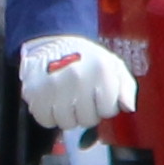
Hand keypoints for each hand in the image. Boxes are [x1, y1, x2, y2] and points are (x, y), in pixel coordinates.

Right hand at [16, 31, 139, 134]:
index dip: (104, 106)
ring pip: (66, 122)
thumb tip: (128, 108)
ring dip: (67, 115)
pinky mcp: (34, 90)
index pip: (108, 111)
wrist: (54, 42)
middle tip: (80, 96)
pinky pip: (45, 120)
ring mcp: (54, 84)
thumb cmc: (87, 59)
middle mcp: (78, 77)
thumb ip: (126, 88)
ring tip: (66, 98)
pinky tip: (52, 100)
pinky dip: (48, 115)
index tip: (98, 94)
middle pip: (87, 119)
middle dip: (86, 112)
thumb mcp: (113, 66)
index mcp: (102, 70)